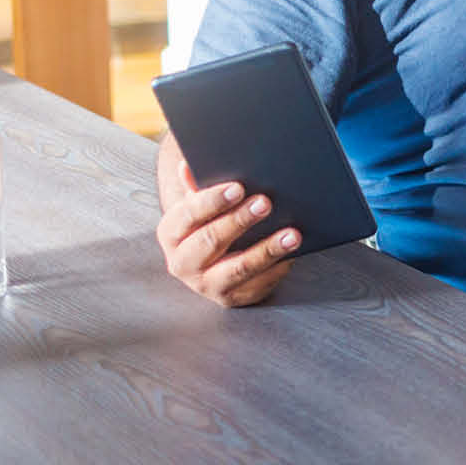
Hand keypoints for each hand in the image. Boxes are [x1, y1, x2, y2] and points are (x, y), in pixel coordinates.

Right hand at [152, 129, 297, 307]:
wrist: (211, 264)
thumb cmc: (207, 225)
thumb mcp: (199, 206)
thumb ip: (196, 187)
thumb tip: (188, 166)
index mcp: (172, 234)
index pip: (187, 215)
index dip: (212, 201)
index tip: (238, 188)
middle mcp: (183, 263)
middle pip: (210, 241)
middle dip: (239, 221)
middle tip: (266, 203)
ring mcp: (207, 285)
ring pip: (238, 268)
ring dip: (267, 250)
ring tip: (292, 234)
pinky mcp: (232, 298)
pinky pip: (257, 286)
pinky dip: (277, 269)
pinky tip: (293, 255)